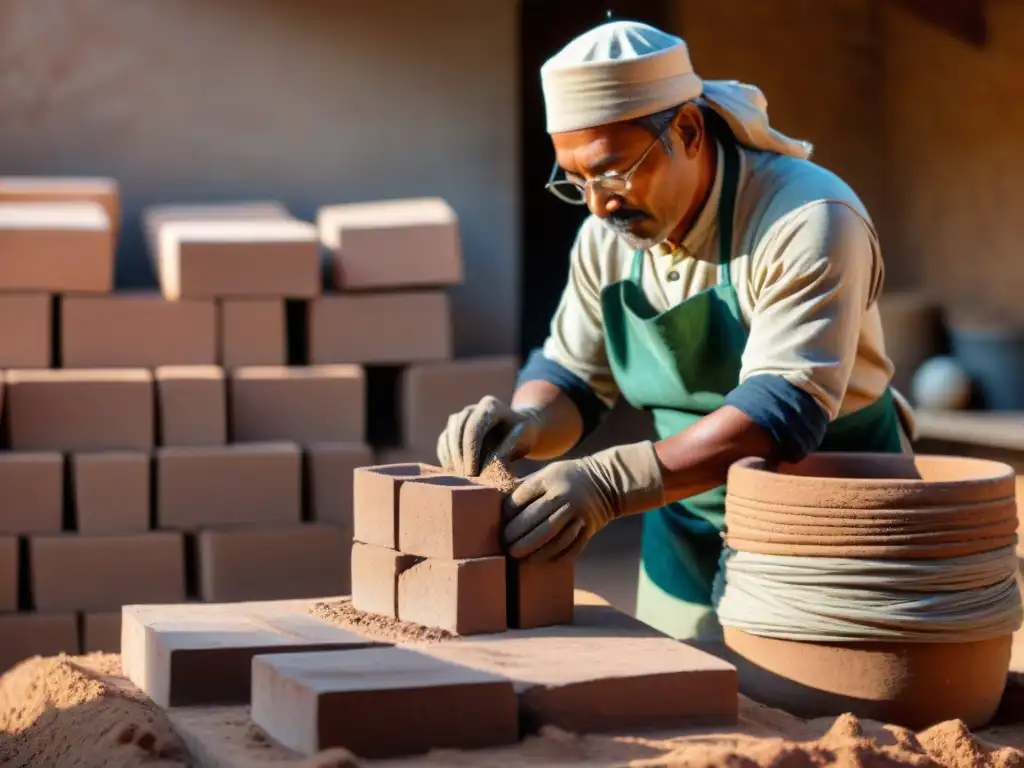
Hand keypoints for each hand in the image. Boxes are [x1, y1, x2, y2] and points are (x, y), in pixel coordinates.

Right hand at [436, 396, 543, 476]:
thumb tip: (493, 458)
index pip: (474, 427)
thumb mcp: (525, 438)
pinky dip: (446, 456)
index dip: (470, 451)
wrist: (518, 429)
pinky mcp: (454, 428)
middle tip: (465, 477)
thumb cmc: (524, 434)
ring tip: (459, 476)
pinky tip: (452, 471)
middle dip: (459, 456)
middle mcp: (473, 409)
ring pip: (448, 434)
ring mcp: (462, 416)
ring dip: (451, 457)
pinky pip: (444, 441)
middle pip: (458, 430)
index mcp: (491, 406)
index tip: (473, 473)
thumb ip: (511, 445)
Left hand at [502, 441, 664, 561]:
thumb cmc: (566, 478)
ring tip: (518, 557)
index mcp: (549, 480)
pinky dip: (554, 557)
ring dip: (533, 552)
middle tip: (505, 547)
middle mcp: (564, 497)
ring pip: (553, 539)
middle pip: (536, 522)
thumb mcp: (546, 474)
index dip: (508, 516)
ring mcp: (578, 514)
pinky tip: (540, 560)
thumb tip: (497, 505)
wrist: (607, 481)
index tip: (498, 526)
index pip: (522, 499)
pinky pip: (570, 548)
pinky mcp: (589, 529)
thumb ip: (525, 488)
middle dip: (517, 538)